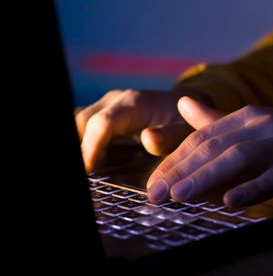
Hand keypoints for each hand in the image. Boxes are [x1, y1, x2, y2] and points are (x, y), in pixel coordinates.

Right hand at [76, 89, 210, 171]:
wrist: (188, 106)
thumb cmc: (186, 121)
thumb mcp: (186, 130)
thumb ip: (170, 136)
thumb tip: (147, 140)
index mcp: (135, 103)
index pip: (103, 122)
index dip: (91, 146)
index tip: (88, 170)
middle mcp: (116, 101)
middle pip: (84, 122)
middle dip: (82, 148)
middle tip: (88, 175)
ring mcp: (107, 106)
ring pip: (80, 123)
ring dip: (81, 145)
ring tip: (90, 170)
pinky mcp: (104, 115)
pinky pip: (85, 127)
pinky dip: (84, 144)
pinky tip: (91, 164)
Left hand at [147, 97, 272, 206]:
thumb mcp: (260, 124)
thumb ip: (219, 118)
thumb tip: (183, 104)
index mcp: (250, 115)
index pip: (203, 136)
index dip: (175, 158)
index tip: (154, 181)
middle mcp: (265, 124)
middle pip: (215, 147)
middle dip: (181, 170)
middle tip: (155, 193)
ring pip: (240, 159)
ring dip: (206, 178)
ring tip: (180, 196)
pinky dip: (253, 188)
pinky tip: (232, 201)